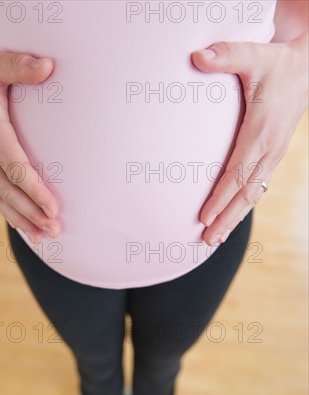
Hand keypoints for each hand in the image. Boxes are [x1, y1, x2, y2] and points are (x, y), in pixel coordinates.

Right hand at [0, 50, 60, 243]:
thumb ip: (19, 67)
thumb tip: (49, 66)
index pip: (15, 168)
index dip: (35, 191)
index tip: (53, 209)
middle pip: (9, 191)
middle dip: (32, 213)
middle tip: (56, 230)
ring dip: (22, 219)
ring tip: (44, 237)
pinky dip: (8, 212)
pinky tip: (24, 227)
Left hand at [191, 32, 308, 244]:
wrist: (305, 69)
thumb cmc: (277, 64)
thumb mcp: (255, 54)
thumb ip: (227, 55)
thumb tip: (197, 56)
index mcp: (261, 132)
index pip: (237, 172)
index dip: (220, 197)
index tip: (204, 217)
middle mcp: (269, 149)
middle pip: (245, 193)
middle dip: (226, 218)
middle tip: (206, 240)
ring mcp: (273, 156)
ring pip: (252, 195)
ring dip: (234, 218)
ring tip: (215, 239)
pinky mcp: (272, 157)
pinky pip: (257, 187)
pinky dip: (243, 206)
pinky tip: (231, 218)